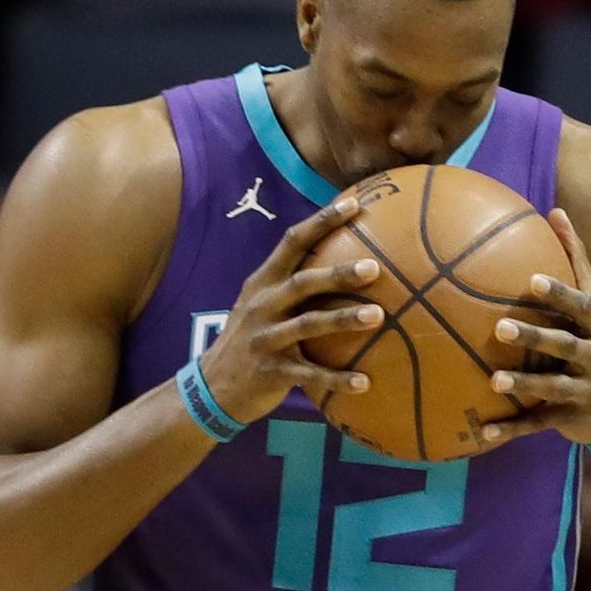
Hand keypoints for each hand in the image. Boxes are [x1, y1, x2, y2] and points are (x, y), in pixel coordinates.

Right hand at [199, 198, 384, 424]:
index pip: (293, 242)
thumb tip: (345, 259)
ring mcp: (266, 339)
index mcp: (264, 282)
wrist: (213, 386)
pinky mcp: (271, 372)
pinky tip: (365, 382)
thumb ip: (294, 283)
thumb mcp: (261, 303)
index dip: (322, 221)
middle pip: (303, 282)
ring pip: (308, 325)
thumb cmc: (252, 338)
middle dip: (338, 273)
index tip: (354, 204)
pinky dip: (338, 379)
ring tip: (377, 316)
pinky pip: (309, 375)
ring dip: (343, 319)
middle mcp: (263, 305)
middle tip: (374, 268)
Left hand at [483, 209, 590, 444]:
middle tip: (499, 328)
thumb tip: (556, 211)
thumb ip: (578, 261)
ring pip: (552, 387)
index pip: (582, 307)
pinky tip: (484, 432)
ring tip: (493, 381)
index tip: (533, 280)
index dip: (560, 294)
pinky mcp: (572, 419)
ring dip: (523, 385)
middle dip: (535, 338)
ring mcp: (586, 391)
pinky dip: (513, 429)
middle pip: (565, 346)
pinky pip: (539, 423)